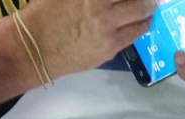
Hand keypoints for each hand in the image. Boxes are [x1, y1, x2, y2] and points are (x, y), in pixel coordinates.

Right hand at [20, 0, 157, 76]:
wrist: (35, 47)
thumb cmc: (45, 13)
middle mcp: (99, 6)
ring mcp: (106, 26)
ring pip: (142, 13)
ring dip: (148, 7)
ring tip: (148, 6)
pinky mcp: (110, 47)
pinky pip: (136, 33)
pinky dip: (142, 24)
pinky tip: (140, 21)